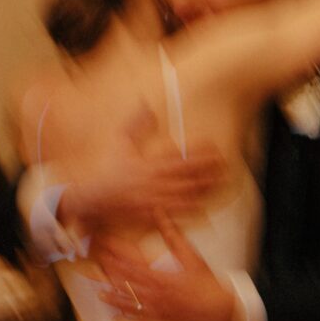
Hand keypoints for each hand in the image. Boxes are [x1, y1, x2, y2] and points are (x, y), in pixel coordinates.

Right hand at [62, 117, 226, 232]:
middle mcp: (154, 183)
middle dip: (208, 169)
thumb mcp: (119, 142)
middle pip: (188, 176)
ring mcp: (154, 200)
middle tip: (226, 163)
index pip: (180, 156)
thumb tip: (147, 105)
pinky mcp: (151, 215)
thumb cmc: (107, 170)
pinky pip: (175, 214)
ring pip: (186, 195)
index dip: (199, 151)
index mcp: (148, 164)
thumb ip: (135, 124)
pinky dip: (190, 210)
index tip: (213, 145)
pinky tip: (204, 205)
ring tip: (221, 181)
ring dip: (205, 188)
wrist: (92, 199)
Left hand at [96, 218, 237, 320]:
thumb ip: (173, 234)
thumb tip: (160, 212)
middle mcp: (157, 294)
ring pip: (132, 304)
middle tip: (94, 269)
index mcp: (163, 277)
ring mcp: (159, 310)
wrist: (221, 308)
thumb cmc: (207, 281)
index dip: (116, 255)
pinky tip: (117, 320)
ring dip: (115, 299)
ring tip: (100, 295)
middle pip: (127, 284)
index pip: (133, 264)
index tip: (104, 247)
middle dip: (110, 275)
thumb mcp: (191, 254)